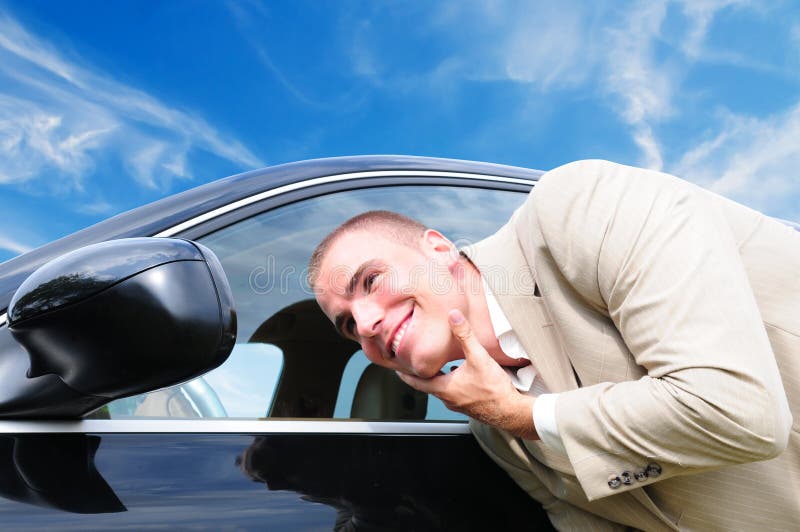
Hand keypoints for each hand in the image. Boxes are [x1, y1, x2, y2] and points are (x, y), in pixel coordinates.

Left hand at [396, 309, 538, 439]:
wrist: (512, 412)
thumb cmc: (494, 390)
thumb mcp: (478, 357)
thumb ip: (465, 335)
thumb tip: (454, 316)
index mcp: (444, 388)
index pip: (417, 381)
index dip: (406, 374)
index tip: (398, 369)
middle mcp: (448, 399)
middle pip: (428, 385)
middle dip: (422, 374)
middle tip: (415, 364)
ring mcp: (459, 404)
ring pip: (443, 389)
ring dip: (439, 378)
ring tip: (439, 366)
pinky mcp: (470, 406)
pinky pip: (456, 393)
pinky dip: (454, 384)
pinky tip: (464, 375)